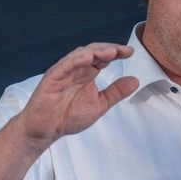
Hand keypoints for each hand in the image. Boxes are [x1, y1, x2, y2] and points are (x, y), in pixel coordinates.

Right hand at [17, 43, 138, 149]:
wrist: (45, 130)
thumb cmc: (68, 116)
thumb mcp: (99, 104)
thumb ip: (115, 92)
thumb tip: (135, 80)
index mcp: (87, 73)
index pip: (103, 57)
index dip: (116, 53)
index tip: (130, 52)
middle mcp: (76, 69)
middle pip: (93, 51)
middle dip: (108, 49)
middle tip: (123, 51)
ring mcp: (63, 71)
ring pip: (80, 55)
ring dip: (95, 51)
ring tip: (110, 51)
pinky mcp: (52, 77)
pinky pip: (65, 65)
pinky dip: (76, 60)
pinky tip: (88, 58)